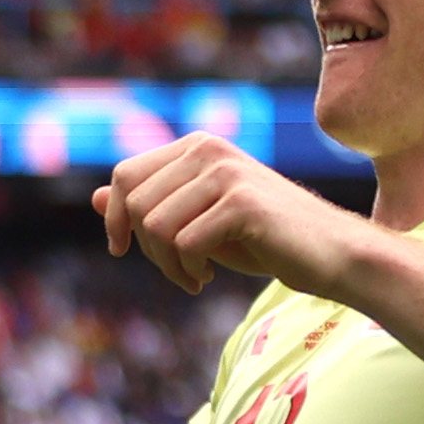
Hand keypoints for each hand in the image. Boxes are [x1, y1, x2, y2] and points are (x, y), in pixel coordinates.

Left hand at [95, 135, 360, 300]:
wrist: (329, 254)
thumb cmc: (262, 239)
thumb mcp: (197, 220)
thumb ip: (151, 205)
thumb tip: (94, 196)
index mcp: (198, 146)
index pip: (125, 175)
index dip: (114, 218)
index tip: (122, 249)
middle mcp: (210, 149)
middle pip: (135, 203)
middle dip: (145, 247)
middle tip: (176, 270)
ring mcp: (227, 173)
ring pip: (155, 226)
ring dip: (167, 265)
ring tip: (195, 275)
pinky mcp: (242, 202)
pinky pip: (183, 243)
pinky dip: (187, 270)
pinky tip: (208, 277)